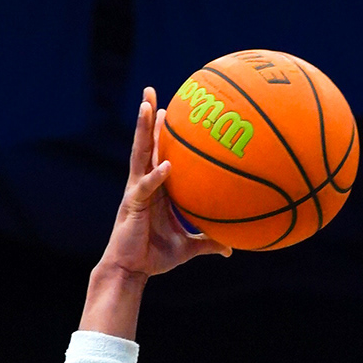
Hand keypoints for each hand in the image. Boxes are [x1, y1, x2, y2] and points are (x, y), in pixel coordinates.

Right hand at [96, 91, 226, 278]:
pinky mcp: (132, 206)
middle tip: (150, 91)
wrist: (131, 271)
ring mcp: (136, 192)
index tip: (170, 108)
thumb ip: (208, 243)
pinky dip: (156, 177)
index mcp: (155, 187)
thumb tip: (231, 247)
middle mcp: (143, 183)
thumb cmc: (154, 257)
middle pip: (144, 143)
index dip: (161, 131)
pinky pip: (145, 188)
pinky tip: (166, 166)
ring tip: (146, 107)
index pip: (158, 152)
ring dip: (142, 130)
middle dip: (146, 117)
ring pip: (139, 154)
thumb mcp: (188, 248)